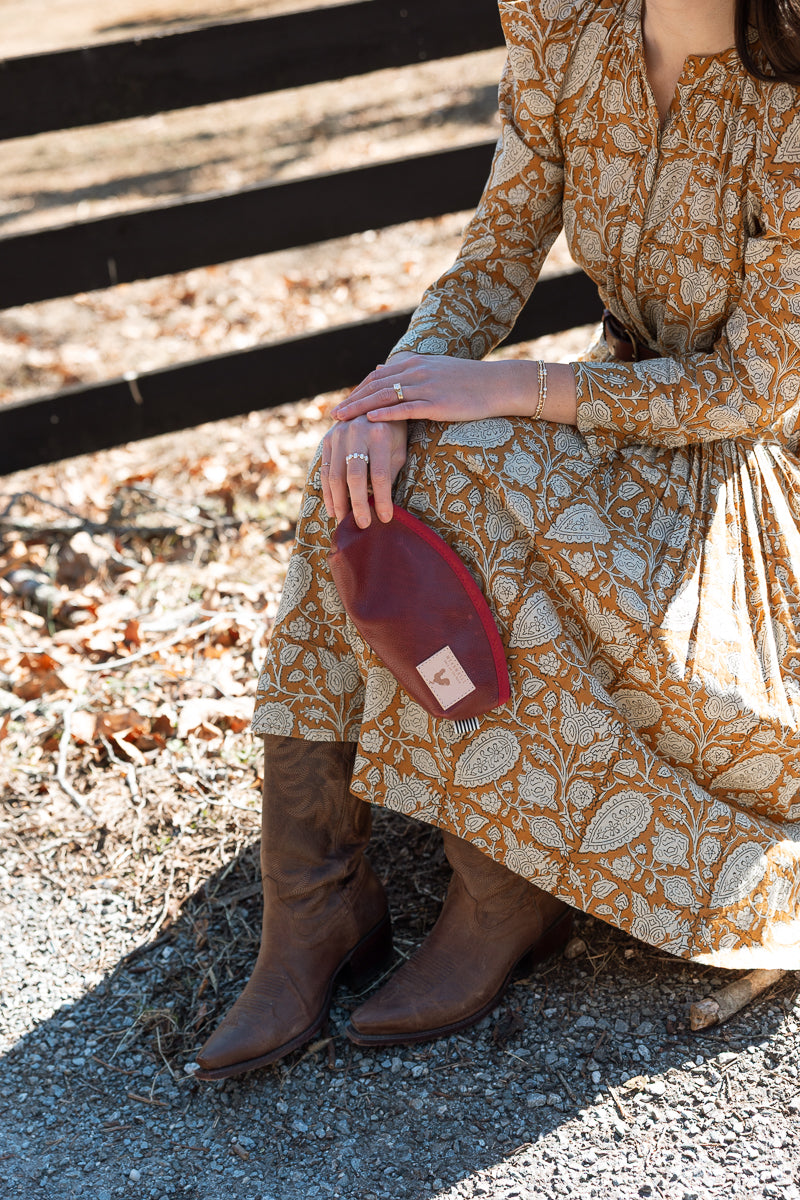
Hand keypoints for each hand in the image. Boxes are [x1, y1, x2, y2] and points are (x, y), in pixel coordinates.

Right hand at [320, 414, 407, 527]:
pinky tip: (334, 509)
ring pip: (335, 476)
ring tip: (346, 522)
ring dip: (340, 502)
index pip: (380, 475)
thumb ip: (389, 472)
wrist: (373, 402)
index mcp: (379, 435)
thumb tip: (380, 505)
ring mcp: (338, 435)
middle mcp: (356, 433)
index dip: (382, 499)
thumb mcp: (398, 448)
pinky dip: (328, 493)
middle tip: (363, 526)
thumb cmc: (393, 431)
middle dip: (358, 505)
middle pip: (354, 477)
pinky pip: (325, 470)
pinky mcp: (327, 439)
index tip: (385, 518)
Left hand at [329, 352, 539, 423]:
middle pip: (375, 386)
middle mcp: (417, 372)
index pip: (377, 377)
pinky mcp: (437, 404)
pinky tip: (370, 421)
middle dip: (352, 400)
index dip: (357, 391)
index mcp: (415, 363)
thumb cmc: (468, 382)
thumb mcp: (436, 370)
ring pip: (385, 397)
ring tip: (342, 420)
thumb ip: (411, 371)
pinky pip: (406, 409)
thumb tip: (385, 370)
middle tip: (333, 415)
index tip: (342, 404)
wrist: (497, 384)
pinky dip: (385, 414)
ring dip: (360, 408)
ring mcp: (426, 387)